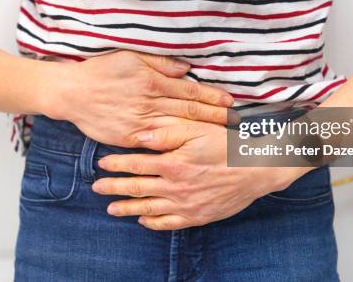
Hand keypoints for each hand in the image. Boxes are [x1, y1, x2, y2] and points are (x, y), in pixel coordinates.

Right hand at [37, 51, 233, 147]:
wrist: (73, 93)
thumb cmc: (103, 71)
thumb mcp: (132, 57)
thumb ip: (160, 63)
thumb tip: (186, 69)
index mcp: (153, 82)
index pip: (191, 92)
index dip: (213, 98)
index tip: (231, 103)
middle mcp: (150, 104)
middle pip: (190, 113)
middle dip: (215, 118)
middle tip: (237, 123)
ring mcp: (141, 124)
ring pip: (178, 130)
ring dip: (201, 134)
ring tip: (222, 138)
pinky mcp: (131, 138)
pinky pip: (158, 143)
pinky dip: (177, 147)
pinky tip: (192, 150)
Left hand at [91, 123, 312, 229]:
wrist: (256, 169)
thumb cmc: (227, 145)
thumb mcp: (198, 129)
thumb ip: (167, 133)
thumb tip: (139, 137)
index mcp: (173, 164)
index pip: (136, 164)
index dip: (116, 164)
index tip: (101, 164)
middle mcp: (175, 187)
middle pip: (137, 189)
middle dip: (114, 188)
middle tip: (96, 188)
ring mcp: (185, 205)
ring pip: (148, 208)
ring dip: (127, 208)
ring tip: (111, 209)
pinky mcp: (197, 216)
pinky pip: (169, 223)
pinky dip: (153, 222)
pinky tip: (143, 220)